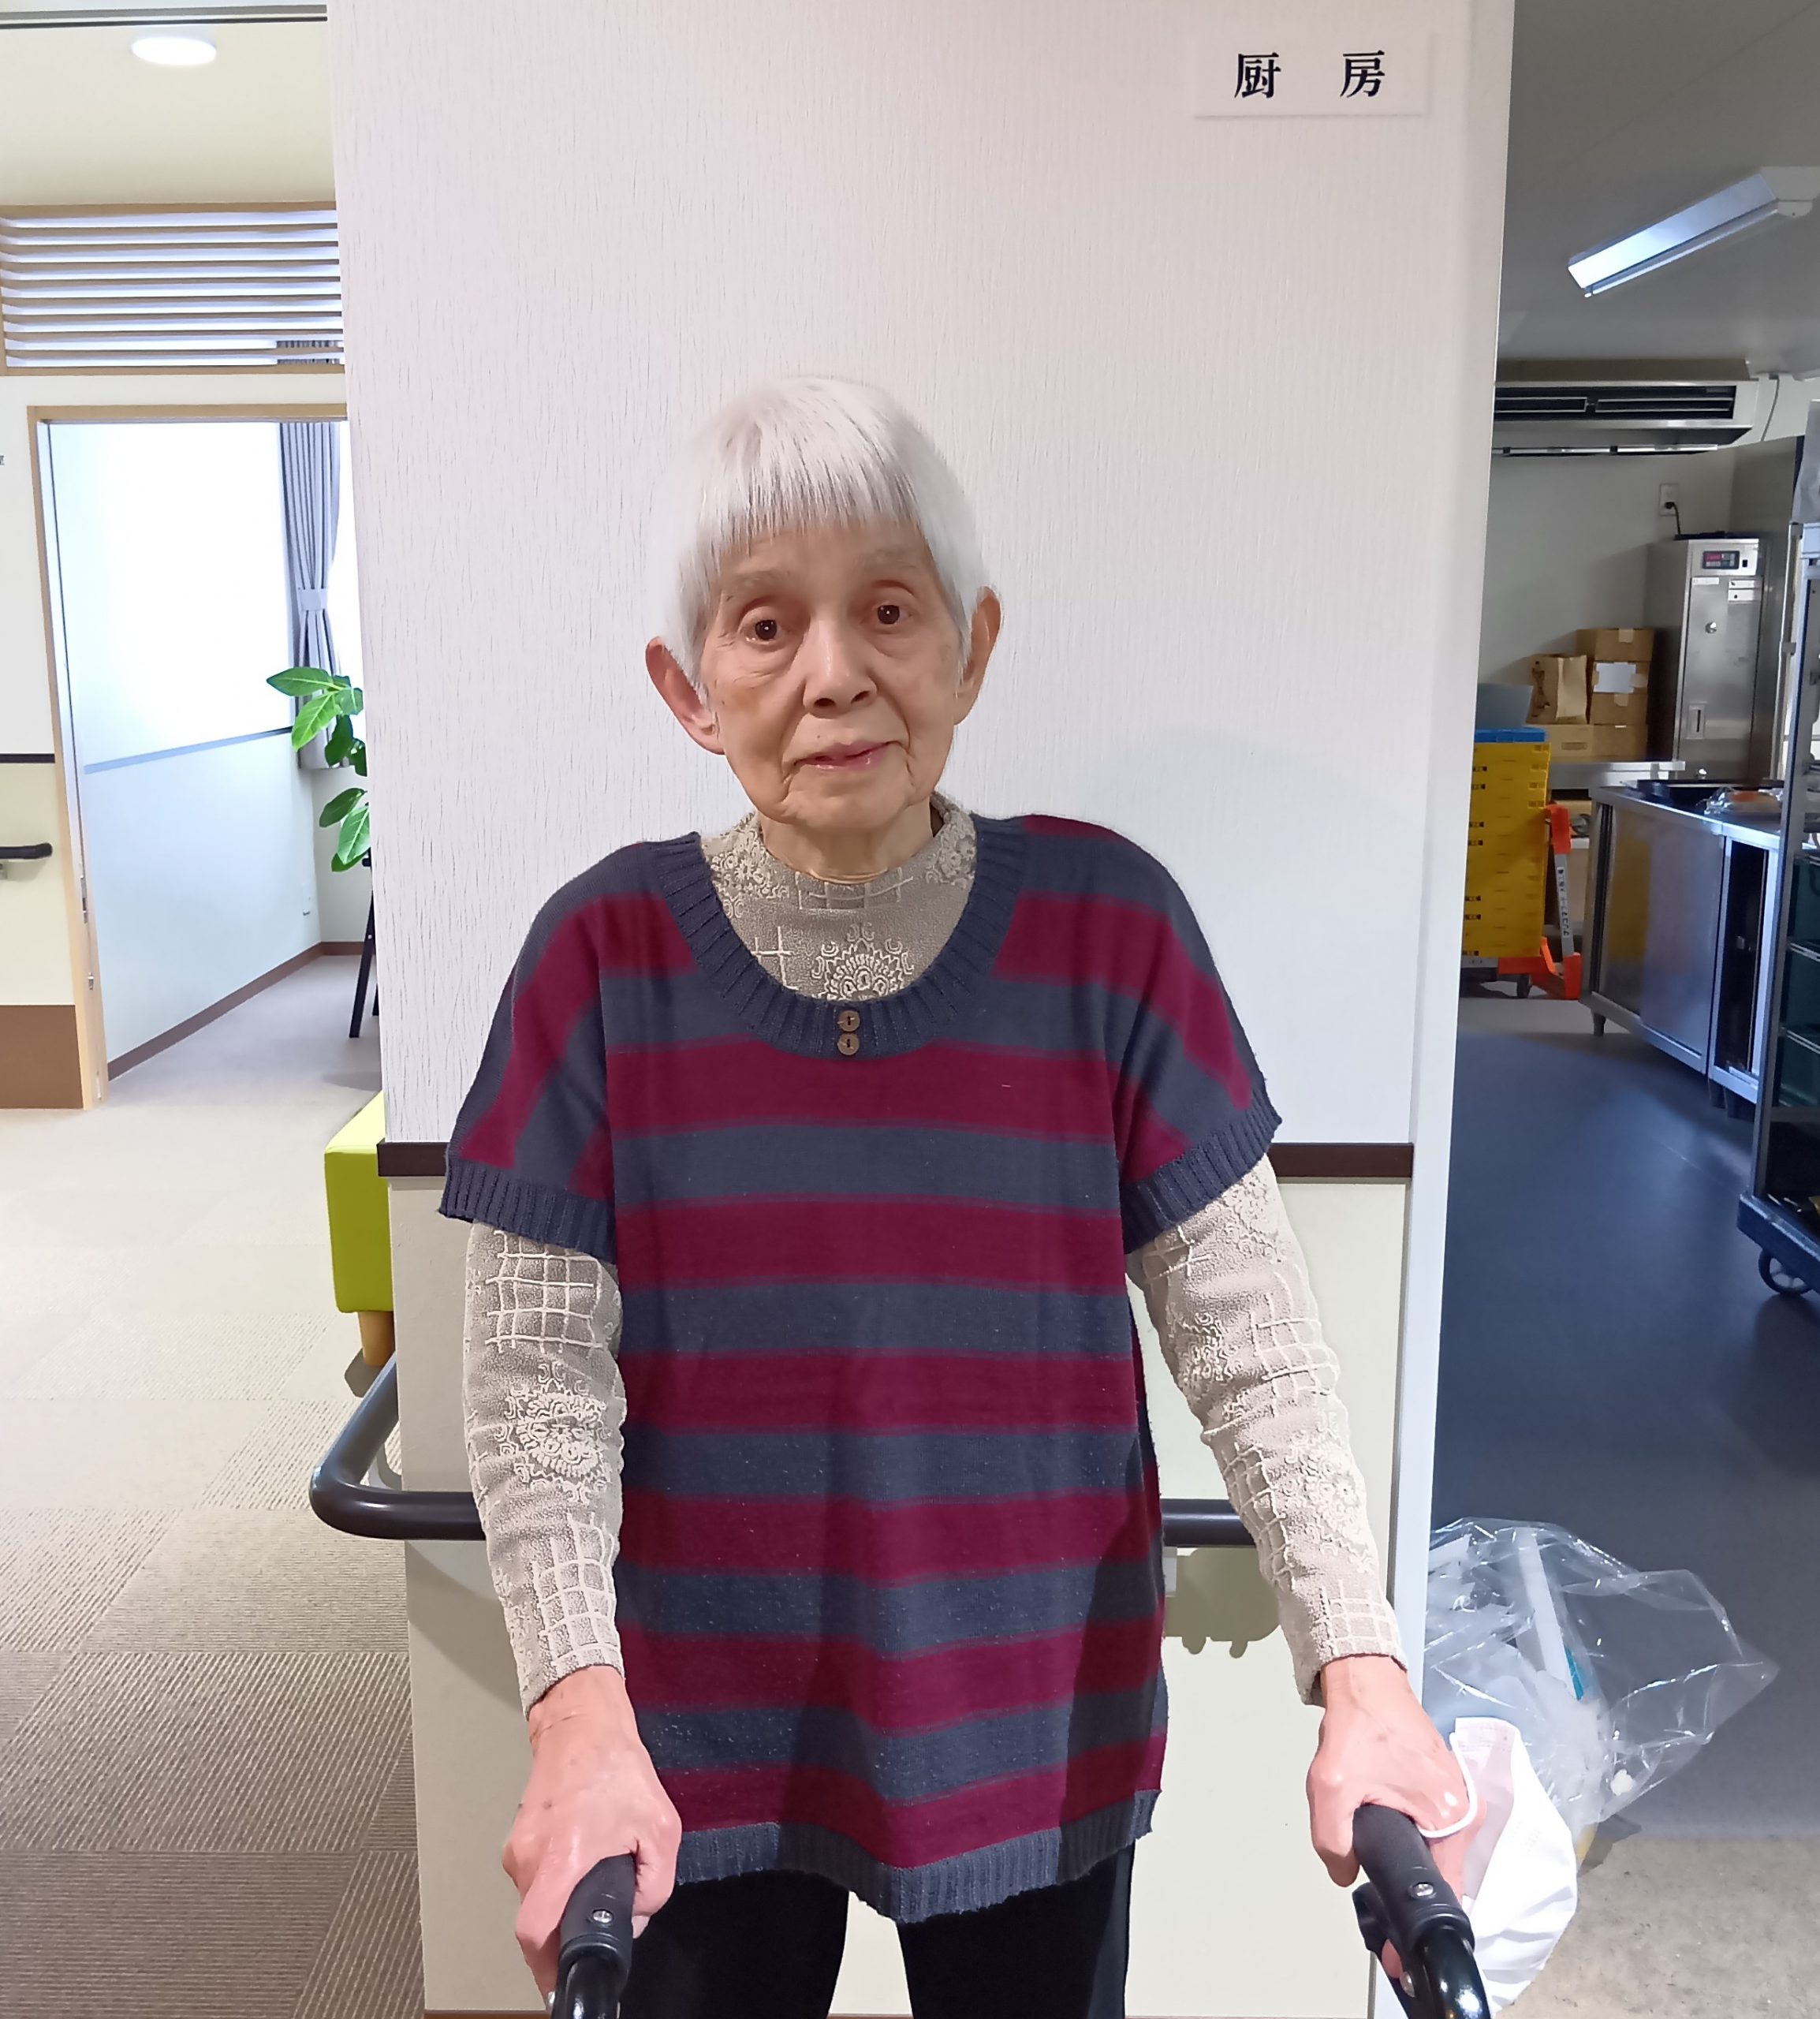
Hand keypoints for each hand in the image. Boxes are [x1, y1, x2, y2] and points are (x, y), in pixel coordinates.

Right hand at [503, 1665, 681, 1995]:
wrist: (582, 1723)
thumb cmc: (617, 1768)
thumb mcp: (660, 1828)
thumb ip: (654, 1886)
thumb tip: (634, 1919)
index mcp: (561, 1856)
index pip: (534, 1931)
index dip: (548, 1965)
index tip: (564, 1980)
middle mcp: (529, 1856)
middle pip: (535, 1923)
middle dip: (565, 1933)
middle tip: (595, 1924)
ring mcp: (518, 1848)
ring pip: (535, 1901)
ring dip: (562, 1905)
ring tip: (594, 1880)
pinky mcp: (518, 1839)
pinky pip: (534, 1879)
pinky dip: (555, 1883)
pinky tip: (582, 1864)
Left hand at [1307, 1655, 1472, 1981]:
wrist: (1365, 1680)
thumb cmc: (1357, 1728)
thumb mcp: (1330, 1787)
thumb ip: (1333, 1842)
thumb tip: (1345, 1875)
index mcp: (1452, 1817)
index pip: (1447, 1893)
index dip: (1420, 1929)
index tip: (1400, 1954)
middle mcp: (1465, 1812)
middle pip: (1440, 1875)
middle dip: (1408, 1897)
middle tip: (1379, 1922)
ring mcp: (1457, 1799)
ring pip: (1432, 1853)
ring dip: (1405, 1866)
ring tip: (1373, 1876)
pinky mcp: (1443, 1789)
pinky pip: (1430, 1833)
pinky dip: (1409, 1844)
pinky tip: (1382, 1847)